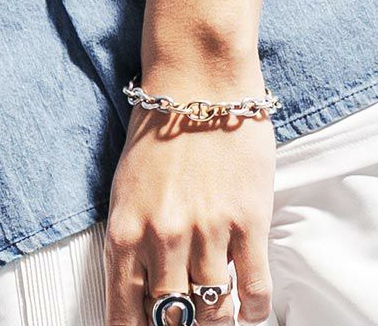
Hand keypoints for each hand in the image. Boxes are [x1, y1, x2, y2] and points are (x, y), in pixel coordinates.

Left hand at [104, 60, 275, 324]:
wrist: (198, 77)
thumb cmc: (158, 128)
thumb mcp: (127, 186)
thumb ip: (133, 238)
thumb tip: (140, 289)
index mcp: (125, 229)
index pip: (124, 313)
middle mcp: (163, 238)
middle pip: (172, 318)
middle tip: (188, 322)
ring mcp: (207, 232)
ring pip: (214, 311)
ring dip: (217, 321)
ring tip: (219, 318)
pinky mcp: (248, 222)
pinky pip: (253, 289)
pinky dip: (252, 311)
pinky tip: (249, 311)